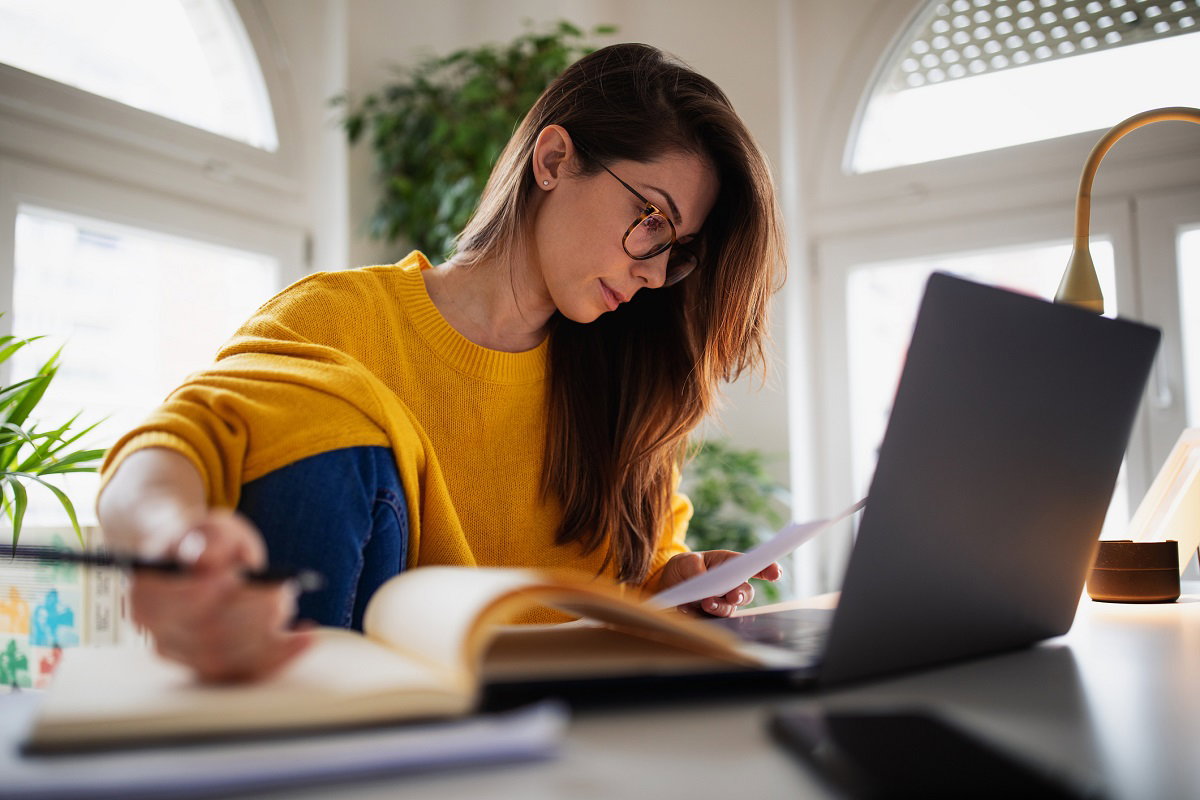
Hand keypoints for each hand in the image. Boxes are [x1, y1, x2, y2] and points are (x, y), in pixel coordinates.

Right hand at [129, 509, 312, 682]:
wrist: (207, 565)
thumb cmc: (209, 543)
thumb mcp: (212, 527)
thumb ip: (210, 539)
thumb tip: (205, 559)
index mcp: (146, 592)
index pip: (166, 604)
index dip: (201, 594)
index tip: (234, 578)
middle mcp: (157, 631)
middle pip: (201, 634)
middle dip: (249, 612)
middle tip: (281, 589)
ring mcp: (183, 655)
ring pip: (226, 657)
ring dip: (266, 631)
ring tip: (286, 599)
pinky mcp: (212, 669)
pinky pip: (247, 672)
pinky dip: (282, 656)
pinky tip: (306, 636)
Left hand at [658, 550, 782, 617]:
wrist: (666, 587)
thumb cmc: (682, 569)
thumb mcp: (684, 562)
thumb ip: (695, 566)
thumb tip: (703, 577)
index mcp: (728, 564)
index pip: (751, 565)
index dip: (767, 569)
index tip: (776, 574)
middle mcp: (730, 584)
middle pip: (745, 591)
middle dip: (741, 594)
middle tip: (732, 596)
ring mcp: (723, 602)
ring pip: (731, 608)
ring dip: (720, 606)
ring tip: (705, 603)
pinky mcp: (713, 617)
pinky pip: (716, 621)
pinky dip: (705, 616)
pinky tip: (690, 610)